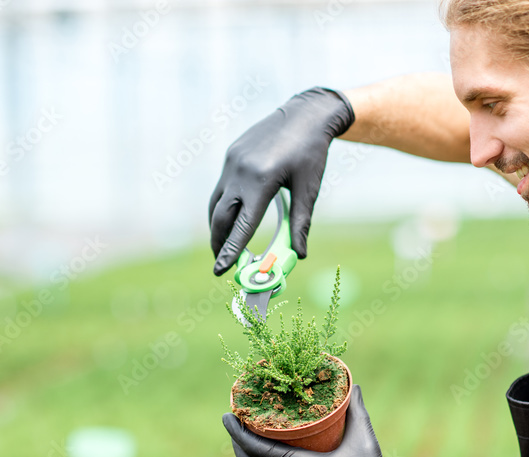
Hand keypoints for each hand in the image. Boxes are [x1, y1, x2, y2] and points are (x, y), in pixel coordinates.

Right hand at [209, 87, 354, 274]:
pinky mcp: (231, 155)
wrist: (305, 114)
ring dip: (217, 226)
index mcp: (262, 181)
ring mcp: (232, 162)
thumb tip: (298, 254)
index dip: (230, 251)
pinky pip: (221, 187)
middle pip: (221, 218)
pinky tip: (228, 217)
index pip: (242, 226)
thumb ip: (300, 223)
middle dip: (219, 243)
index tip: (220, 270)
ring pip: (216, 203)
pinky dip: (221, 206)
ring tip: (222, 244)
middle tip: (221, 262)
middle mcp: (241, 171)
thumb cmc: (312, 153)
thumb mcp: (309, 189)